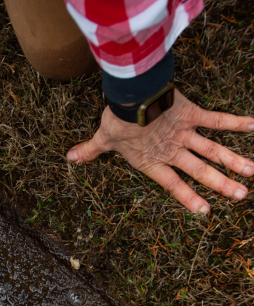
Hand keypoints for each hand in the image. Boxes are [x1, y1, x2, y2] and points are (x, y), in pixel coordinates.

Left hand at [66, 90, 253, 213]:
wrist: (129, 95)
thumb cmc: (116, 118)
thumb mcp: (102, 138)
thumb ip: (90, 151)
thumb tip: (69, 158)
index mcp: (152, 161)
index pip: (173, 185)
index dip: (188, 197)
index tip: (205, 210)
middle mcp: (171, 150)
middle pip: (200, 170)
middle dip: (221, 184)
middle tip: (240, 196)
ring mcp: (183, 133)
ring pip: (213, 150)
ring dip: (234, 161)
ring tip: (251, 174)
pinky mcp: (191, 114)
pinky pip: (217, 119)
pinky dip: (235, 122)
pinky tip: (253, 127)